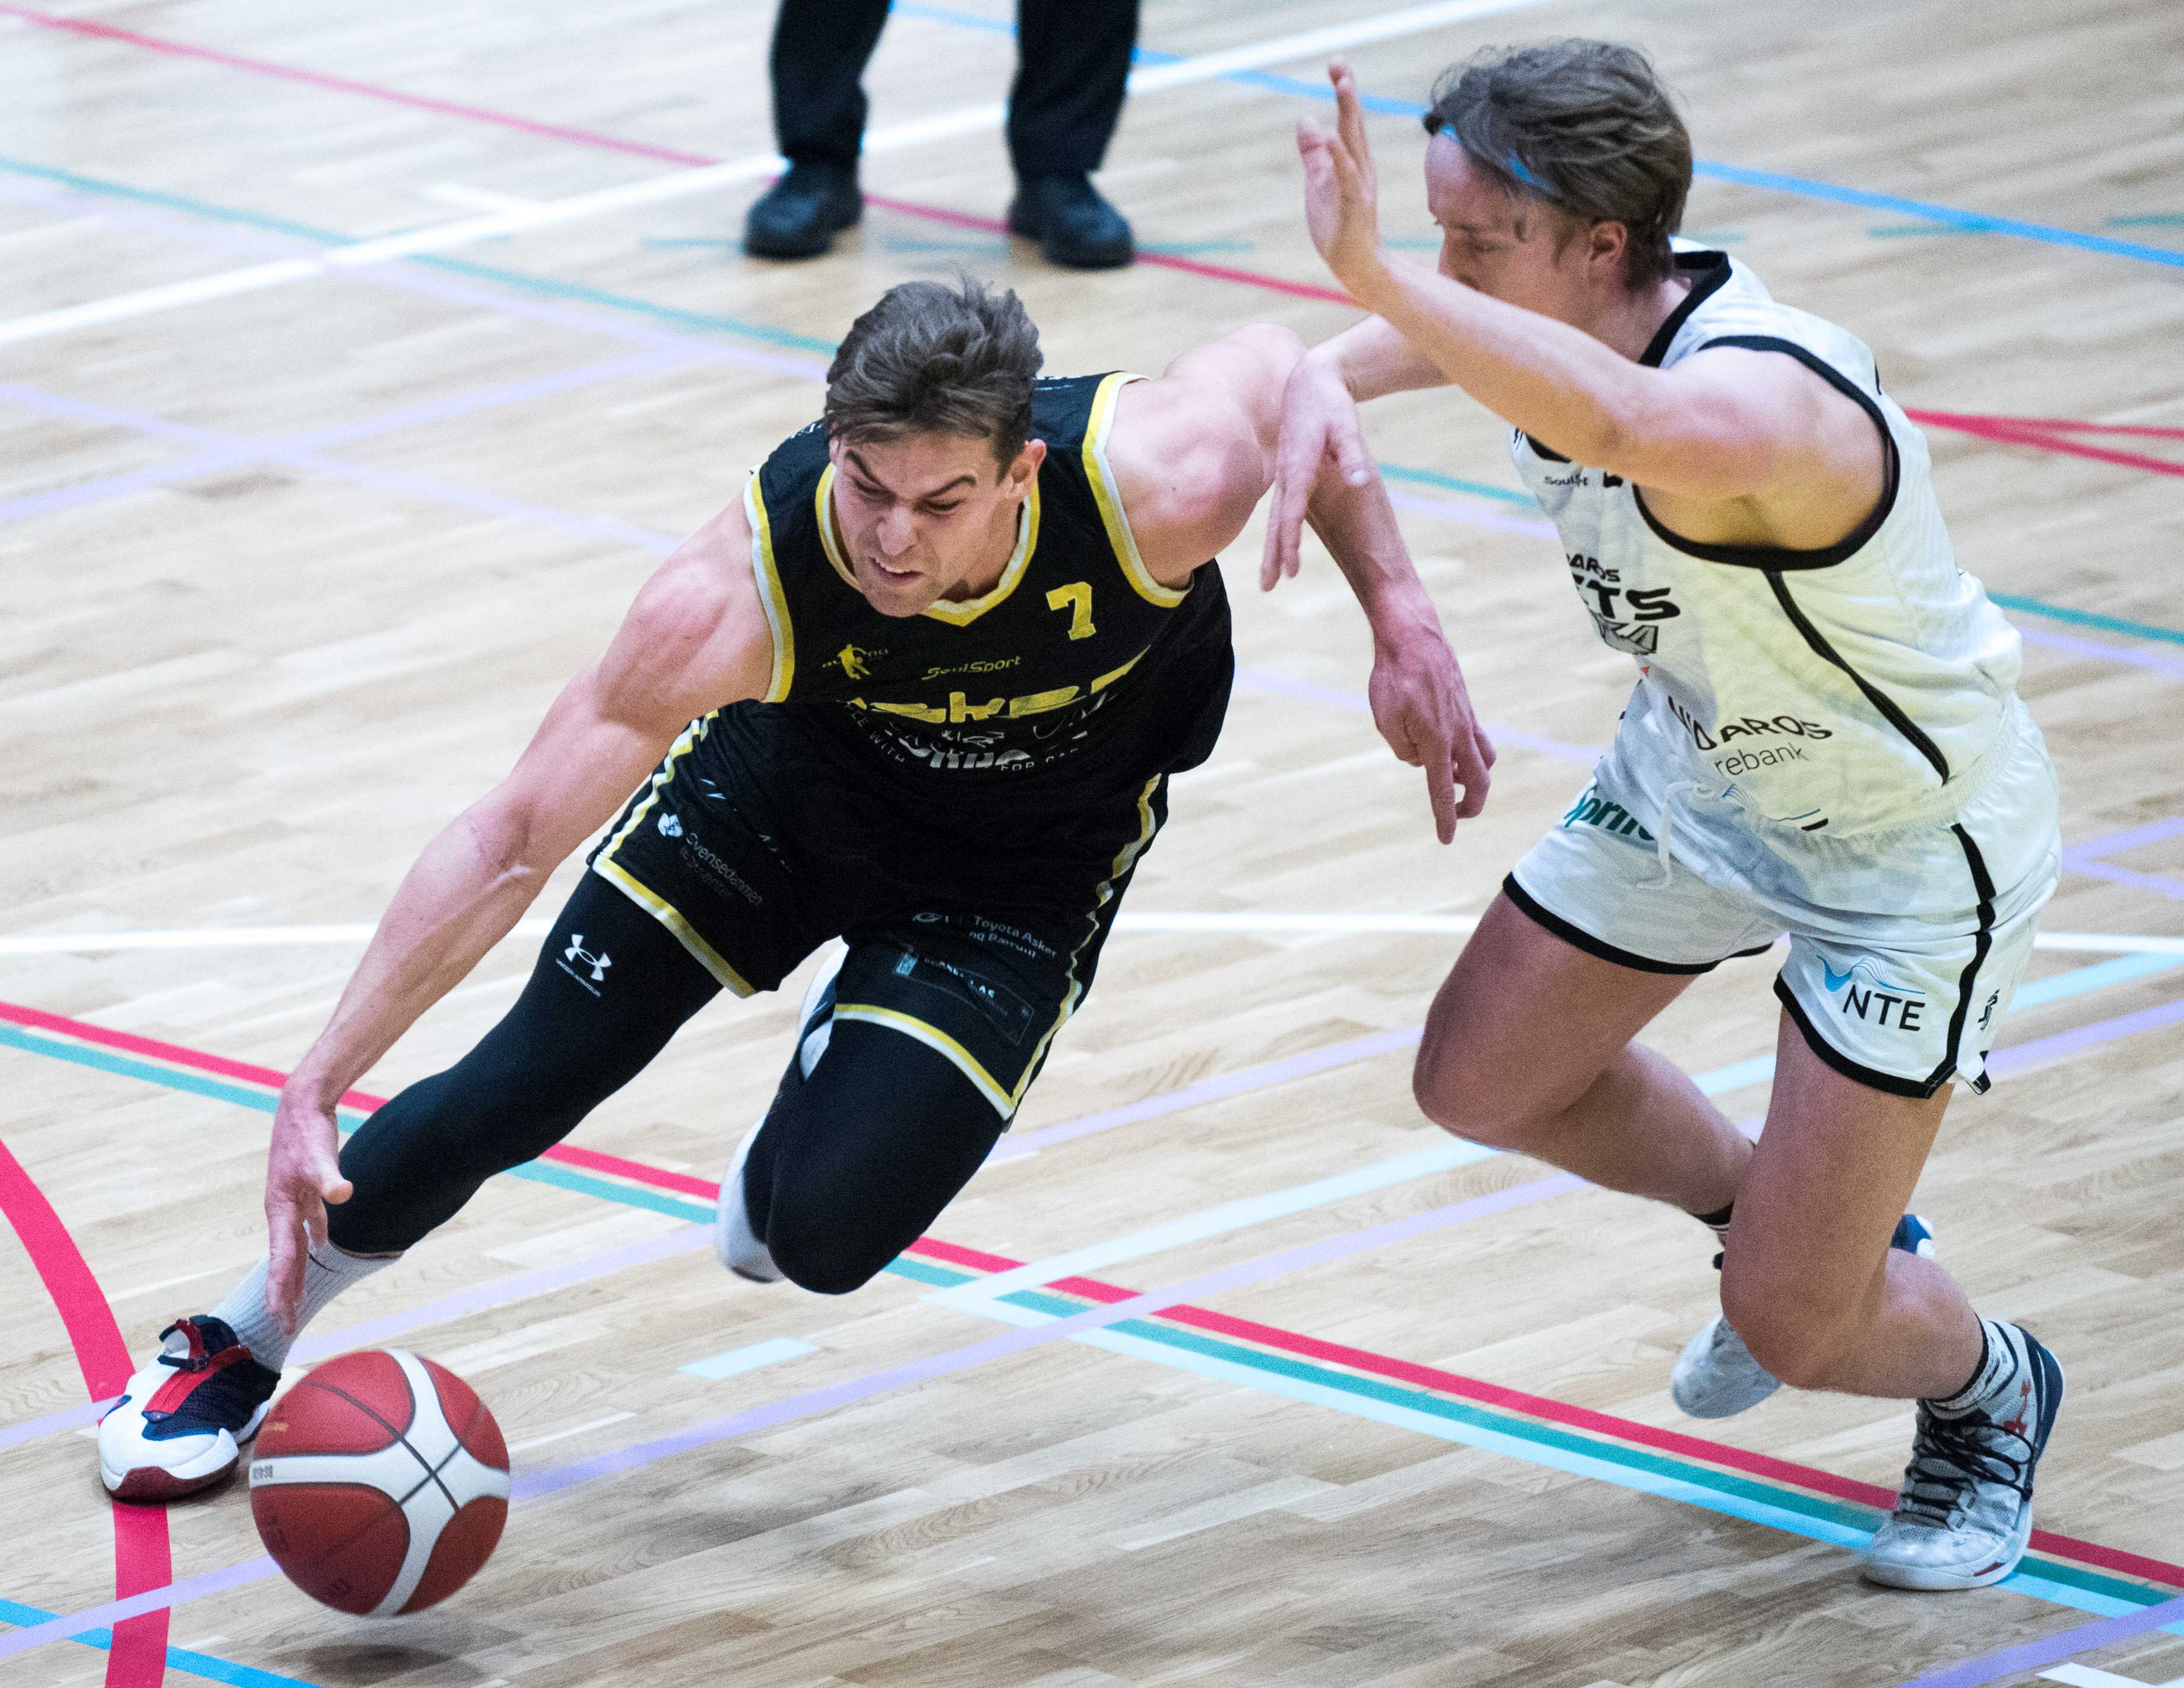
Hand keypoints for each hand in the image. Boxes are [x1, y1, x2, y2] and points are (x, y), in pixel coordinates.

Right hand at [264, 1083, 353, 1332]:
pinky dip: (312, 1238)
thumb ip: (330, 1178)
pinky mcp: (303, 1189)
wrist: (302, 1104)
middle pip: (285, 1260)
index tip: (280, 1317)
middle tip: (287, 1326)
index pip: (282, 1258)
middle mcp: (282, 1210)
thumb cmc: (308, 1131)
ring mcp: (292, 1200)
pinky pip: (307, 1222)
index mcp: (280, 1209)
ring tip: (297, 1298)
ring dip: (297, 1272)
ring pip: (295, 1245)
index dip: (281, 1289)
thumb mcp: (320, 1155)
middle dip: (286, 1293)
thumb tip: (343, 1194)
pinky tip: (320, 1246)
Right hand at [1261, 350, 1376, 589]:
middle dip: (1272, 556)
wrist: (1309, 382)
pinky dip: (1276, 532)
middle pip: (1275, 523)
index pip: (1292, 513)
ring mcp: (1283, 476)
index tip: (1291, 570)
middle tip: (1268, 587)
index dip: (1290, 543)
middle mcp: (1286, 476)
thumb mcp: (1347, 425)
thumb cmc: (1330, 404)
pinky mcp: (1287, 475)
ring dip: (1271, 549)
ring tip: (1268, 579)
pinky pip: (1279, 510)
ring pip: (1273, 520)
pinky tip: (1277, 549)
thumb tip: (1361, 482)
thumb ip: (1353, 455)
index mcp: (1299, 467)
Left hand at [1297, 59, 1388, 298]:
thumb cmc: (1339, 224)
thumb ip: (1314, 152)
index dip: (1343, 90)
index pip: (1348, 119)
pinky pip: (1346, 179)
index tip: (1336, 62)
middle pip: (1354, 123)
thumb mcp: (1320, 181)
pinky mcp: (1354, 208)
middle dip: (1347, 92)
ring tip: (1343, 86)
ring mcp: (1359, 187)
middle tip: (1340, 63)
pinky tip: (1331, 138)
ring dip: (1349, 114)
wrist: (1356, 266)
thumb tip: (1307, 119)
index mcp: (1353, 160)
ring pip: (1353, 144)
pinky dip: (1339, 158)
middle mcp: (1360, 168)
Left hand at [1368, 623, 1496, 841]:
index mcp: (1437, 741)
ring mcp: (1466, 718)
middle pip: (1479, 780)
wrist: (1412, 635)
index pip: (1443, 790)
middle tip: (1457, 815)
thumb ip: (1402, 749)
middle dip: (1472, 805)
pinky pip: (1476, 737)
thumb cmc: (1393, 677)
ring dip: (1475, 777)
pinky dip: (1468, 751)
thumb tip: (1418, 760)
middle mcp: (1459, 733)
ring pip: (1485, 758)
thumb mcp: (1386, 720)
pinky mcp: (1465, 706)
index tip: (1446, 839)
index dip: (1445, 818)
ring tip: (1453, 779)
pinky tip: (1446, 747)